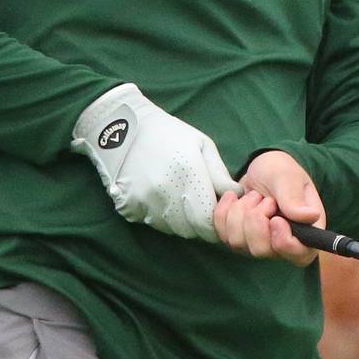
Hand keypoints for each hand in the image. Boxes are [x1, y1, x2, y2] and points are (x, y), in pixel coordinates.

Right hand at [71, 83, 240, 242]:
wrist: (120, 128)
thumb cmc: (169, 134)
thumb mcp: (201, 145)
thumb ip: (219, 174)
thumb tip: (238, 196)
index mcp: (187, 174)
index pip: (207, 220)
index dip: (216, 224)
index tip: (218, 216)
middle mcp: (164, 192)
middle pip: (190, 230)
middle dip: (200, 225)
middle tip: (201, 209)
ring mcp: (143, 202)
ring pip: (171, 229)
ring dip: (180, 221)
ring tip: (180, 199)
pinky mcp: (127, 207)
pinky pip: (151, 223)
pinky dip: (159, 217)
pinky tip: (159, 197)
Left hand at [214, 150, 325, 265]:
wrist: (260, 168)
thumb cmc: (280, 170)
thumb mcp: (288, 177)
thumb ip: (294, 198)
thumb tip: (310, 217)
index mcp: (306, 230)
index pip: (300, 255)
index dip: (283, 242)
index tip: (275, 219)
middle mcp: (283, 242)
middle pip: (261, 250)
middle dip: (256, 219)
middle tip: (264, 199)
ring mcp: (258, 244)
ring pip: (238, 243)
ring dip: (242, 211)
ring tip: (254, 196)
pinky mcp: (239, 239)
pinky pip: (223, 234)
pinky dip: (225, 211)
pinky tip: (235, 197)